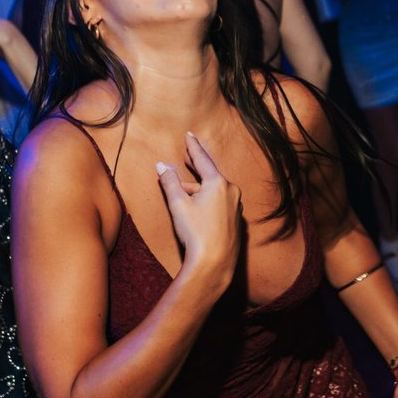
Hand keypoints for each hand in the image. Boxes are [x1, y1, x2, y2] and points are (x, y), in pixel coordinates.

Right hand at [156, 131, 242, 291]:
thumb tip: (161, 165)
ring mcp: (235, 207)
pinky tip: (197, 208)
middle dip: (197, 166)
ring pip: (214, 191)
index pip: (203, 159)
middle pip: (210, 175)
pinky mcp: (235, 221)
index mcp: (218, 183)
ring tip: (183, 190)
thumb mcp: (178, 204)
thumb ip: (170, 182)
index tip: (189, 135)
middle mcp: (231, 192)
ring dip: (199, 188)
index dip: (193, 147)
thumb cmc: (195, 232)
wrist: (213, 263)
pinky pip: (219, 203)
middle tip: (190, 154)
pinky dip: (207, 200)